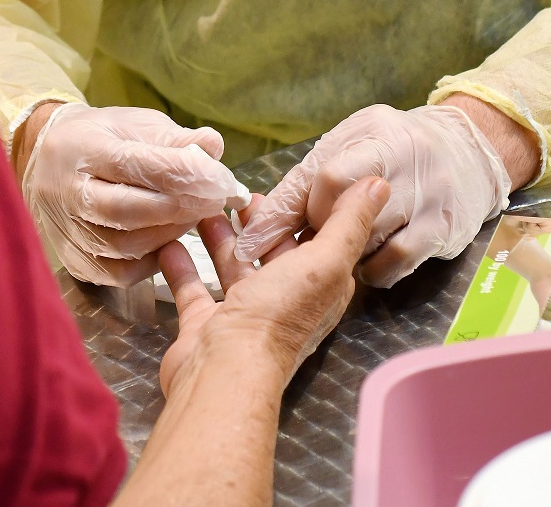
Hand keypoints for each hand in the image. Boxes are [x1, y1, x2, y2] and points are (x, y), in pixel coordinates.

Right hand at [19, 102, 243, 286]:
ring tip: (194, 215)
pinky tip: (168, 238)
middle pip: (127, 209)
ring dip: (170, 233)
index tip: (221, 178)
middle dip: (181, 206)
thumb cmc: (101, 138)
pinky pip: (120, 272)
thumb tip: (213, 148)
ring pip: (125, 246)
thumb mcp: (135, 124)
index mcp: (81, 148)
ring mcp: (68, 231)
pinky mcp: (75, 261)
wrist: (48, 162)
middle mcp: (67, 193)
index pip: (135, 164)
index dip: (184, 173)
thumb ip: (173, 138)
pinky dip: (152, 260)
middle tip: (215, 200)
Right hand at [157, 178, 389, 397]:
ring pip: (235, 266)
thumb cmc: (278, 316)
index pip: (320, 241)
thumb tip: (379, 184)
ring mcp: (245, 314)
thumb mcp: (323, 262)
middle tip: (243, 193)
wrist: (223, 370)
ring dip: (222, 238)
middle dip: (263, 222)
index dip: (310, 211)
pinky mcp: (208, 323)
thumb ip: (348, 223)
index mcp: (320, 288)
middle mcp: (286, 301)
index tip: (295, 180)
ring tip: (206, 207)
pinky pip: (194, 287)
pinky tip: (170, 241)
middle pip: (276, 252)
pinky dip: (183, 264)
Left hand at [234, 103, 511, 286]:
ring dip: (344, 251)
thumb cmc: (392, 151)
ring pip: (368, 236)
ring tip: (335, 251)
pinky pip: (397, 259)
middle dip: (315, 229)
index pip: (319, 176)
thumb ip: (308, 180)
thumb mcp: (350, 146)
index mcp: (370, 131)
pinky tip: (367, 264)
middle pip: (342, 204)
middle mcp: (403, 156)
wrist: (467, 152)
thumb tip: (257, 223)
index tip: (251, 243)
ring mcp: (427, 192)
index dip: (281, 213)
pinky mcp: (443, 226)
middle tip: (305, 241)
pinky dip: (375, 268)